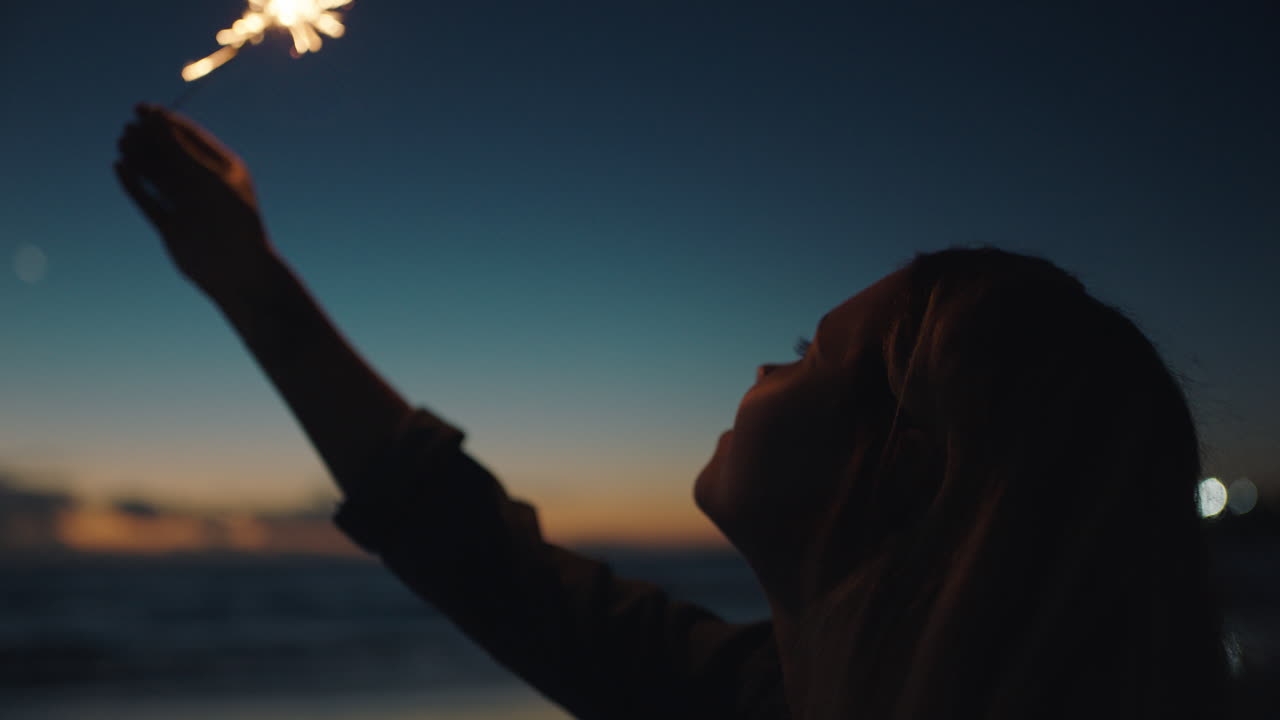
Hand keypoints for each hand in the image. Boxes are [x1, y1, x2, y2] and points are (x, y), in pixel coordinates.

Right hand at [115, 104, 275, 302]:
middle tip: (130, 127)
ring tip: (123, 141)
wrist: (236, 269)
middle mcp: (205, 186)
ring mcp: (188, 207)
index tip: (142, 109)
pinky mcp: (172, 227)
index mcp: (224, 170)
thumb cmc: (229, 219)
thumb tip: (154, 118)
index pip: (191, 138)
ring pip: (159, 176)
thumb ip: (177, 150)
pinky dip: (135, 184)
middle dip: (151, 139)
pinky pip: (149, 201)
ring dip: (141, 158)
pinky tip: (120, 167)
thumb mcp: (204, 178)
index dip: (166, 122)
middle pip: (172, 155)